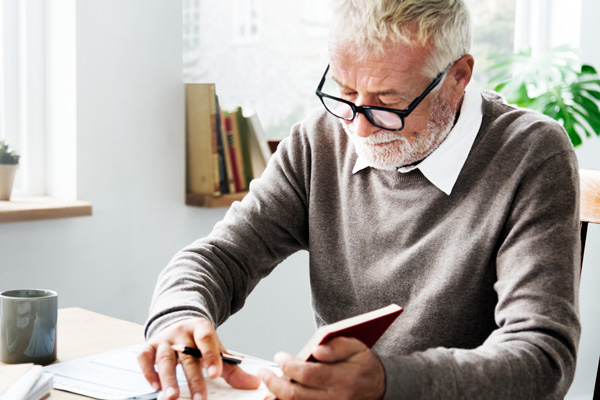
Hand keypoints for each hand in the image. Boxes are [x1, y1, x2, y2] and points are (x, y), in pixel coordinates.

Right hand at [137, 317, 260, 399]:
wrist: (178, 324)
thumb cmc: (199, 342)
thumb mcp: (216, 349)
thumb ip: (232, 368)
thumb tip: (253, 383)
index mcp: (201, 328)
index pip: (206, 339)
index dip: (211, 356)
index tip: (216, 374)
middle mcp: (181, 332)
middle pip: (187, 355)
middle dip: (193, 378)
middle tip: (199, 398)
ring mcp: (164, 339)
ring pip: (165, 358)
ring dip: (168, 378)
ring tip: (172, 396)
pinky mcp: (149, 346)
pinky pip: (145, 357)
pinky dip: (148, 372)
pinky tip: (155, 386)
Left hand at [259, 337, 385, 399]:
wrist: (380, 387)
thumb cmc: (364, 364)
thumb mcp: (357, 347)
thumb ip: (337, 346)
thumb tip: (317, 350)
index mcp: (344, 378)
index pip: (308, 374)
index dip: (289, 366)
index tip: (279, 357)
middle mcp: (337, 398)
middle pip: (297, 395)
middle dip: (275, 383)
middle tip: (263, 372)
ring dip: (278, 396)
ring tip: (268, 383)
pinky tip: (279, 395)